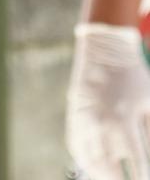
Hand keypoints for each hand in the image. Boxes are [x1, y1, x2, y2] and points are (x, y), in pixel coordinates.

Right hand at [68, 23, 149, 178]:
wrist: (104, 49)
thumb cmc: (133, 77)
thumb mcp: (149, 103)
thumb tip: (148, 158)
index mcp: (123, 119)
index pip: (136, 161)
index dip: (142, 175)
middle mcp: (100, 122)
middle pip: (109, 165)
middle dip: (118, 179)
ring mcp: (83, 118)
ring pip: (89, 158)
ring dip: (100, 174)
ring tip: (109, 179)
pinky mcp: (74, 114)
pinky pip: (75, 144)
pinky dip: (82, 159)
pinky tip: (90, 168)